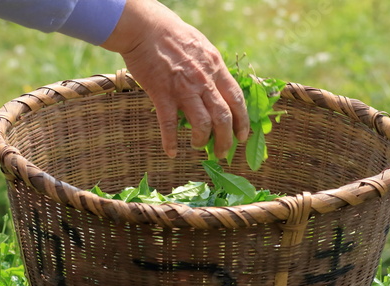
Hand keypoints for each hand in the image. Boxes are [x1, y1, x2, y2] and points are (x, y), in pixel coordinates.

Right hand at [101, 0, 248, 158]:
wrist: (146, 28)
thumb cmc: (174, 35)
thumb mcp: (203, 48)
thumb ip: (212, 69)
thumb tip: (219, 86)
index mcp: (216, 68)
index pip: (236, 100)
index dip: (242, 121)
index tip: (243, 136)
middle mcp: (204, 81)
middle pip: (223, 117)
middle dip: (226, 139)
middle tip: (223, 152)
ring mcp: (183, 89)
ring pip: (202, 124)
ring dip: (202, 140)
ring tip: (199, 146)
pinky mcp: (162, 94)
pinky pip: (169, 124)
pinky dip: (171, 142)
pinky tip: (171, 153)